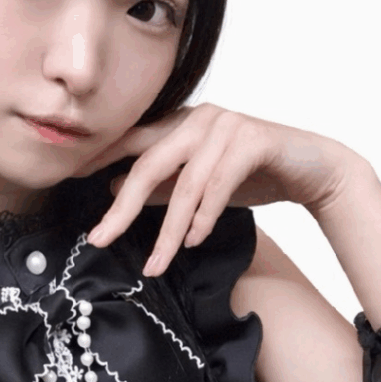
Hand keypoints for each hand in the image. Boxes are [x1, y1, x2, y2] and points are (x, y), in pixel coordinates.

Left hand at [81, 103, 356, 275]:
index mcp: (179, 122)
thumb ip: (159, 185)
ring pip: (185, 184)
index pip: (129, 141)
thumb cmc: (250, 173)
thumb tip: (113, 191)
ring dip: (169, 230)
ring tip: (156, 263)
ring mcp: (226, 125)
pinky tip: (195, 241)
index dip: (97, 160)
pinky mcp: (253, 139)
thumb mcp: (197, 184)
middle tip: (99, 239)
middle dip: (122, 208)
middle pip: (148, 163)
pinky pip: (219, 183)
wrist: (312, 168)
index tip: (68, 183)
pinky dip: (205, 216)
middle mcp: (197, 117)